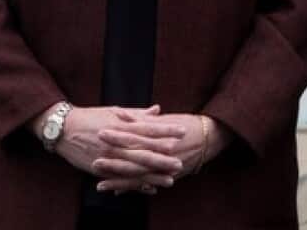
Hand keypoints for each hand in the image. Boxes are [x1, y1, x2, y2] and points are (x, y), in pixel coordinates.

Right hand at [55, 105, 184, 194]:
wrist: (63, 129)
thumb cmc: (91, 117)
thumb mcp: (114, 111)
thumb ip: (137, 114)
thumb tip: (158, 110)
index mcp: (121, 125)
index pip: (148, 128)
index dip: (166, 130)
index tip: (182, 131)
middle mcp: (116, 142)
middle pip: (143, 151)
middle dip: (163, 158)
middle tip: (180, 162)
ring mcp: (108, 157)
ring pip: (134, 168)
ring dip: (153, 175)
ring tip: (170, 180)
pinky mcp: (100, 169)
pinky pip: (120, 179)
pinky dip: (135, 185)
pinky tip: (149, 189)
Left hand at [96, 114, 233, 184]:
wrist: (212, 136)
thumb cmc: (188, 124)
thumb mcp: (166, 119)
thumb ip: (142, 119)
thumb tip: (120, 115)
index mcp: (160, 136)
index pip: (134, 136)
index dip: (117, 136)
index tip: (100, 133)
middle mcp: (162, 154)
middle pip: (134, 159)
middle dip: (113, 162)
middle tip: (94, 162)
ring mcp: (166, 167)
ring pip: (139, 177)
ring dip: (119, 181)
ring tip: (100, 185)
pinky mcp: (170, 176)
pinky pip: (148, 184)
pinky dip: (133, 188)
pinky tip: (119, 191)